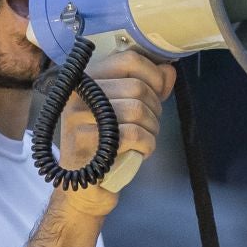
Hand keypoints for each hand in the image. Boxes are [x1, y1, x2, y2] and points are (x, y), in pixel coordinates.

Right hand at [53, 49, 176, 217]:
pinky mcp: (85, 141)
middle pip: (137, 87)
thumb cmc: (106, 145)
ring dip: (152, 128)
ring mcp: (78, 116)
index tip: (159, 91)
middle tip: (149, 125)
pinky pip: (133, 134)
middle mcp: (78, 93)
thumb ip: (147, 87)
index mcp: (87, 79)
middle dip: (155, 108)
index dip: (154, 74)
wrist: (83, 188)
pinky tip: (140, 152)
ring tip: (144, 140)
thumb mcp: (126, 111)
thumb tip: (168, 70)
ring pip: (138, 110)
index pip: (128, 59)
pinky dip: (147, 145)